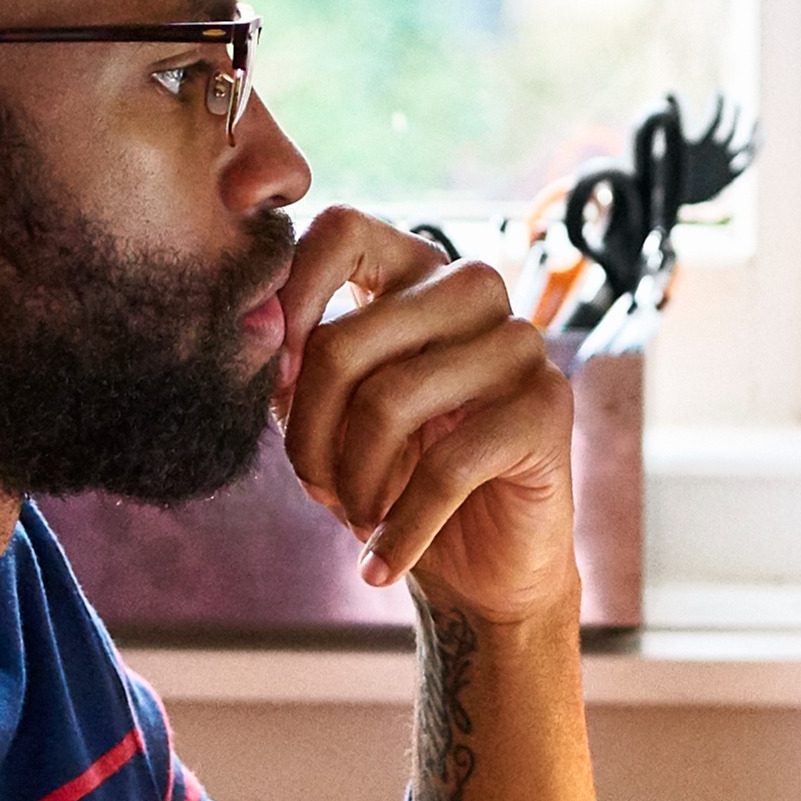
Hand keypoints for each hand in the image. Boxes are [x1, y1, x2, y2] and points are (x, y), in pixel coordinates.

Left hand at [271, 205, 581, 627]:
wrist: (482, 570)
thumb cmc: (396, 481)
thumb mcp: (328, 419)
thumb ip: (292, 369)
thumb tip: (253, 332)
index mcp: (413, 272)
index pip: (341, 230)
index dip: (291, 299)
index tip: (276, 384)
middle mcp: (471, 290)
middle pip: (346, 343)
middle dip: (309, 437)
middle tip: (314, 488)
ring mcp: (517, 342)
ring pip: (389, 402)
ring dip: (353, 485)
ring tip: (354, 520)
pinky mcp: (546, 405)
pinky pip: (446, 467)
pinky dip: (399, 531)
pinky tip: (380, 565)